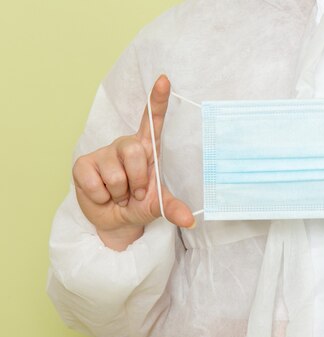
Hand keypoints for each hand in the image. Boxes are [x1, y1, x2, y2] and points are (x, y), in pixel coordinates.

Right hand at [72, 75, 194, 249]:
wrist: (114, 220)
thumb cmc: (138, 204)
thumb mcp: (158, 206)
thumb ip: (173, 208)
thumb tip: (191, 220)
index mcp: (147, 149)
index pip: (153, 120)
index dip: (158, 100)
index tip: (164, 79)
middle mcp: (125, 146)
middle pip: (135, 152)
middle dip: (138, 181)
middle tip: (135, 193)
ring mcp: (103, 153)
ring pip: (116, 174)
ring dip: (120, 193)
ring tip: (119, 195)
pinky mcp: (83, 164)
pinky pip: (95, 182)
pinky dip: (102, 197)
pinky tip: (102, 195)